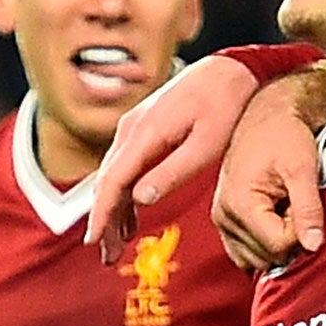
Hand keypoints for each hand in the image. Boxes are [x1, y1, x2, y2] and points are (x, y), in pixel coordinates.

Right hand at [86, 56, 260, 263]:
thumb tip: (140, 198)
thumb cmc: (225, 104)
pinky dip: (124, 193)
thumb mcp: (207, 143)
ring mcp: (136, 126)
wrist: (232, 70)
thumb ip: (173, 171)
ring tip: (115, 244)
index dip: (101, 213)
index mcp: (145, 132)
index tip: (93, 241)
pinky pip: (125, 165)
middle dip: (103, 220)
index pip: (113, 180)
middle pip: (107, 181)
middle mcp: (132, 128)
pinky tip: (131, 217)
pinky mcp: (145, 128)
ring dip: (112, 210)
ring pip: (114, 175)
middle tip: (106, 255)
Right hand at [212, 78, 325, 271]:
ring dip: (277, 242)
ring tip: (286, 209)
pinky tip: (276, 218)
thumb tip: (314, 246)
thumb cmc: (285, 134)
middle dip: (288, 237)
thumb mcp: (303, 169)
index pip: (277, 246)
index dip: (300, 231)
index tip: (304, 205)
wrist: (268, 116)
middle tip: (295, 204)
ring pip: (256, 258)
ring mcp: (222, 221)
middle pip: (266, 256)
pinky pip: (245, 252)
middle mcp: (223, 217)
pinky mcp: (225, 221)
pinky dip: (264, 243)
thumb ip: (308, 209)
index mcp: (238, 204)